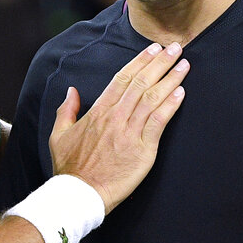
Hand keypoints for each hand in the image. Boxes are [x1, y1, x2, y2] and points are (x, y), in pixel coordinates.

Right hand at [49, 42, 187, 213]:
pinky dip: (170, 106)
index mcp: (98, 112)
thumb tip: (72, 91)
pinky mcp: (142, 150)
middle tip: (175, 48)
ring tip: (183, 65)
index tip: (153, 49)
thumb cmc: (70, 168)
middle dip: (160, 63)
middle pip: (140, 83)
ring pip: (152, 99)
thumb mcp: (59, 135)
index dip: (139, 62)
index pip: (122, 79)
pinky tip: (181, 93)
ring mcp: (129, 133)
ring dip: (170, 79)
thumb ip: (67, 111)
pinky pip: (158, 122)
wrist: (79, 195)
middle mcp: (115, 117)